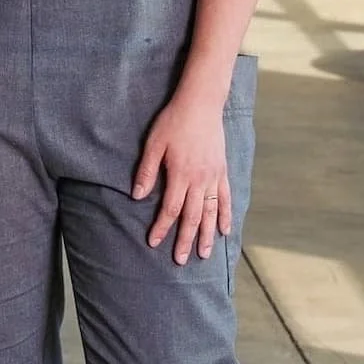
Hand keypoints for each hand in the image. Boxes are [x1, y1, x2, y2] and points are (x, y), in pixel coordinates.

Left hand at [131, 94, 230, 264]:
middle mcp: (200, 180)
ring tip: (204, 254)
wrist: (201, 104)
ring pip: (211, 213)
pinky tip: (224, 231)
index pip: (170, 209)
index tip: (154, 242)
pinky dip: (226, 216)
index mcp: (181, 174)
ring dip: (207, 235)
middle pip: (192, 217)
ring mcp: (214, 177)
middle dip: (185, 240)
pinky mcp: (223, 171)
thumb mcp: (154, 143)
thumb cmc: (174, 121)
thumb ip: (147, 171)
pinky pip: (226, 199)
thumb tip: (137, 195)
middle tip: (180, 260)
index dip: (161, 227)